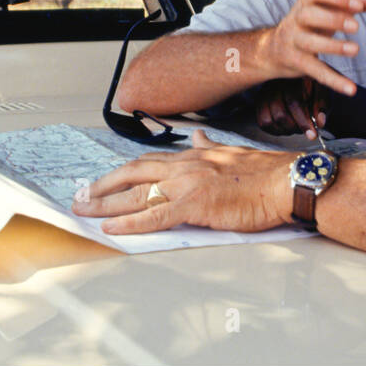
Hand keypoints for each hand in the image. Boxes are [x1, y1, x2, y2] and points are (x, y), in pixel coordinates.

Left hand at [72, 130, 294, 233]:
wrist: (285, 180)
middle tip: (79, 196)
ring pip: (135, 193)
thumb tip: (197, 137)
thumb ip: (209, 146)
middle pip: (132, 173)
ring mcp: (188, 184)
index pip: (148, 162)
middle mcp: (185, 166)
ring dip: (104, 203)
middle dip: (102, 186)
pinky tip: (111, 229)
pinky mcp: (194, 206)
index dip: (123, 171)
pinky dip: (129, 223)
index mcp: (194, 155)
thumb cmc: (266, 172)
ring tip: (83, 211)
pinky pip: (153, 216)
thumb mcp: (232, 151)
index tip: (104, 180)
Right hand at [255, 76, 326, 138]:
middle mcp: (274, 84)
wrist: (300, 79)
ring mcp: (263, 93)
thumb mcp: (322, 91)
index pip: (293, 103)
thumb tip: (320, 123)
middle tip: (306, 129)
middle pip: (280, 115)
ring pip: (269, 121)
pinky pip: (262, 123)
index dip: (303, 122)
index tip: (312, 135)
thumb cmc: (312, 85)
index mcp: (291, 77)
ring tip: (296, 126)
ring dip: (285, 130)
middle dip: (295, 128)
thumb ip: (322, 105)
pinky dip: (275, 130)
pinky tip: (286, 127)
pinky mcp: (258, 102)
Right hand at [257, 0, 365, 95]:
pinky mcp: (296, 63)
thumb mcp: (331, 11)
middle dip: (333, 19)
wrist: (272, 50)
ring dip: (332, 46)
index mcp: (307, 2)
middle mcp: (297, 19)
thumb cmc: (311, 24)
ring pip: (310, 43)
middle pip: (310, 15)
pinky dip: (333, 80)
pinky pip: (314, 71)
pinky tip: (351, 89)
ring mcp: (294, 41)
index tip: (358, 5)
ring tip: (355, 49)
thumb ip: (360, 2)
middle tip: (356, 26)